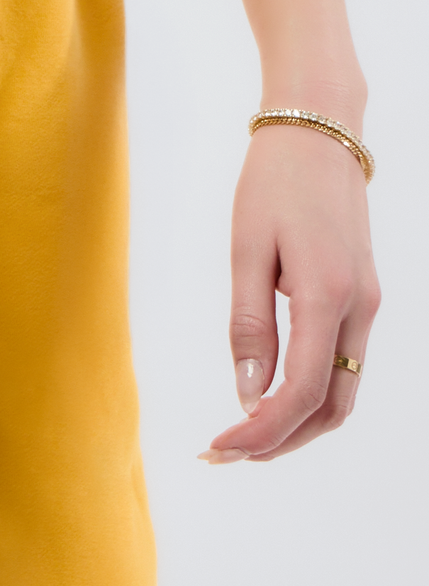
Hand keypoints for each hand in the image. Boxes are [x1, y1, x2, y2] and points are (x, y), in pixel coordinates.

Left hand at [201, 123, 379, 463]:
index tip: (218, 446)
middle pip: (331, 408)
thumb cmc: (274, 184)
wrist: (321, 131)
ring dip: (296, 425)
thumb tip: (248, 393)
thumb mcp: (246, 250)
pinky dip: (310, 396)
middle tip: (223, 453)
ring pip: (343, 393)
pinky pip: (343, 366)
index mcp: (329, 295)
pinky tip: (268, 398)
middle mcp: (360, 308)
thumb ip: (249, 324)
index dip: (261, 431)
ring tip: (241, 436)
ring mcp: (368, 305)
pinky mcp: (362, 298)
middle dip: (279, 442)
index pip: (302, 391)